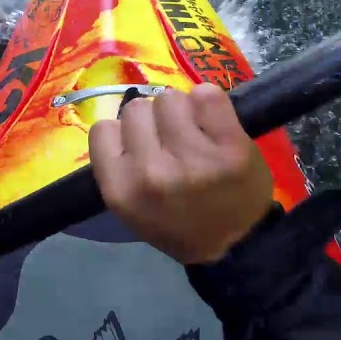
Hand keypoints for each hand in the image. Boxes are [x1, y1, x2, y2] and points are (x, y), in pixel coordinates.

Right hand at [88, 82, 272, 263]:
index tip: (142, 147)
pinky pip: (207, 96)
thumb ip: (118, 164)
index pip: (103, 129)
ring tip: (194, 134)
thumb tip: (123, 117)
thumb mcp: (131, 208)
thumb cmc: (179, 225)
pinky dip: (208, 102)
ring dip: (181, 110)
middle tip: (172, 142)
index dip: (123, 134)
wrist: (237, 244)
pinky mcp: (230, 146)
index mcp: (122, 190)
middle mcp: (152, 172)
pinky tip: (213, 122)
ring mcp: (193, 158)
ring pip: (170, 98)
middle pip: (137, 108)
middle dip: (153, 121)